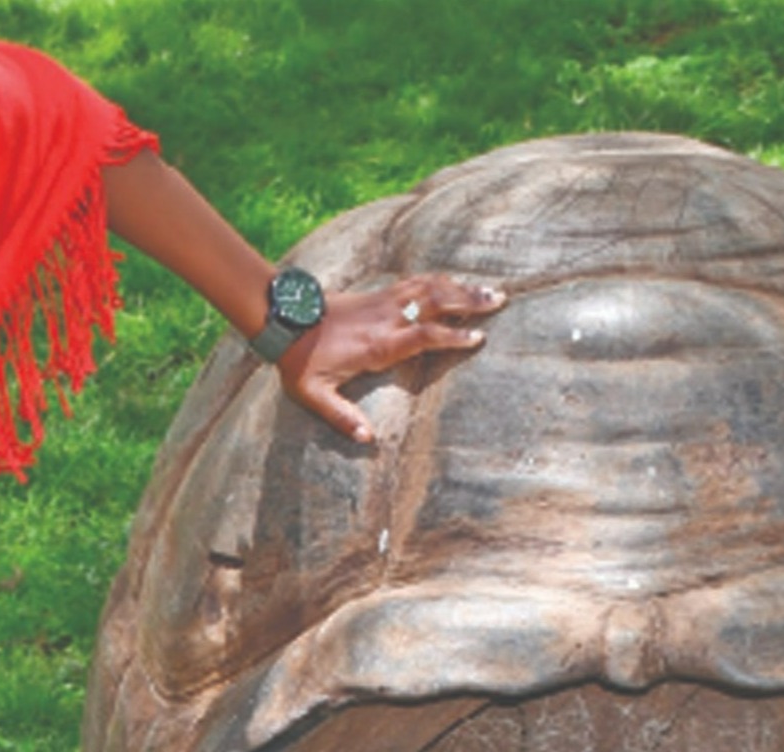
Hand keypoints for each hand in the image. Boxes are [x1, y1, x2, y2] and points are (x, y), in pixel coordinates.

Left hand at [280, 274, 505, 442]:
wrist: (283, 320)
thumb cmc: (299, 361)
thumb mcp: (313, 394)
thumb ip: (341, 416)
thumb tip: (367, 439)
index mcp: (378, 345)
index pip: (424, 335)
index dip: (452, 336)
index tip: (478, 338)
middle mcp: (385, 319)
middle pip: (435, 302)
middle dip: (469, 300)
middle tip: (501, 300)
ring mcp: (382, 303)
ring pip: (429, 287)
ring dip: (461, 286)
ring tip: (491, 289)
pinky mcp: (377, 294)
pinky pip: (415, 282)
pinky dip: (439, 280)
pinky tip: (455, 282)